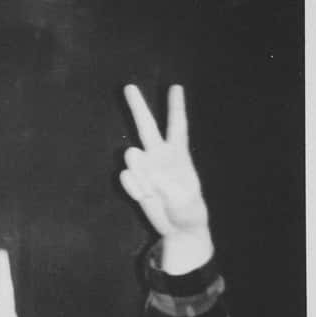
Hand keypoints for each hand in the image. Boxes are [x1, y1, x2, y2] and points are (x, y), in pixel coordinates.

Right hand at [121, 84, 212, 273]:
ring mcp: (145, 169)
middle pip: (146, 126)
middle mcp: (160, 156)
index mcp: (179, 155)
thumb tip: (144, 169)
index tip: (176, 87)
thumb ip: (165, 182)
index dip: (176, 107)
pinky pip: (126, 178)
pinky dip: (134, 188)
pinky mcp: (135, 182)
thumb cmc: (189, 210)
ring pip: (131, 156)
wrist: (179, 230)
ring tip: (152, 190)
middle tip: (128, 86)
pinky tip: (145, 197)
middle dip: (137, 106)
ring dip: (139, 171)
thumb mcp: (185, 198)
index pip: (177, 126)